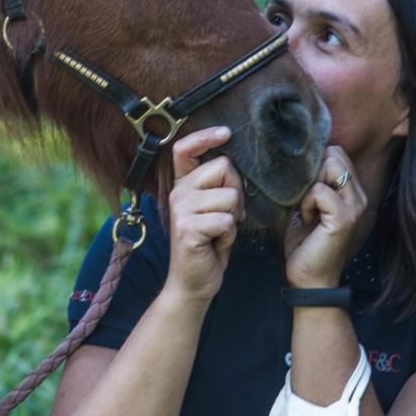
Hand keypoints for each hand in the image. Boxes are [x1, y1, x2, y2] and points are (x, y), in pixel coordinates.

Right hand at [163, 126, 245, 305]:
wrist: (194, 282)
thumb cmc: (210, 244)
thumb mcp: (214, 209)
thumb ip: (218, 186)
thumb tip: (236, 165)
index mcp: (183, 184)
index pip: (184, 148)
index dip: (205, 136)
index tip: (226, 132)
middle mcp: (178, 193)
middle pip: (223, 167)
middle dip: (237, 191)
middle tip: (228, 215)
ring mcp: (181, 210)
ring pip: (230, 196)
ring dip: (234, 218)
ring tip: (220, 232)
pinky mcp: (188, 228)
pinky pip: (227, 220)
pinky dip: (230, 235)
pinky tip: (217, 244)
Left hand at [283, 146, 368, 287]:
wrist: (309, 279)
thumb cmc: (304, 243)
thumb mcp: (307, 205)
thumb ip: (310, 181)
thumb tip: (298, 157)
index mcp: (351, 191)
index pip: (336, 152)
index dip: (314, 164)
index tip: (304, 190)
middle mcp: (358, 195)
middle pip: (333, 154)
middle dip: (311, 172)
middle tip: (304, 200)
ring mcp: (355, 206)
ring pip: (329, 165)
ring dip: (308, 187)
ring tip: (306, 210)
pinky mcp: (344, 218)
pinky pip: (319, 190)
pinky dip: (305, 203)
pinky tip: (306, 220)